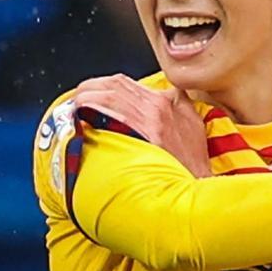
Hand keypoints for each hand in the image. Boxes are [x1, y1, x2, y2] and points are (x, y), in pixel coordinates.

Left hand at [72, 74, 211, 176]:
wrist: (197, 187)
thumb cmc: (192, 163)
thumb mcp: (193, 126)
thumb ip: (179, 107)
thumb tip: (166, 96)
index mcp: (168, 101)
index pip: (127, 82)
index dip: (105, 86)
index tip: (94, 95)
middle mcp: (157, 105)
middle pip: (115, 83)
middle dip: (90, 88)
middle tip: (77, 99)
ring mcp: (148, 118)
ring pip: (109, 93)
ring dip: (86, 96)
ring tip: (74, 107)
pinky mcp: (140, 133)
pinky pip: (108, 112)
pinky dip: (90, 108)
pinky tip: (80, 115)